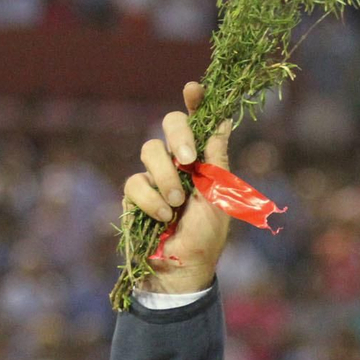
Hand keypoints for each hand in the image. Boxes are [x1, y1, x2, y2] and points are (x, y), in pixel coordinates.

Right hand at [122, 82, 233, 293]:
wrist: (182, 270)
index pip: (199, 123)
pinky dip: (150, 200)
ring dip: (165, 177)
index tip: (193, 89)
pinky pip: (135, 182)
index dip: (196, 102)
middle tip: (189, 161)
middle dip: (179, 137)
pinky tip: (162, 218)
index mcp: (204, 161)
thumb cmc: (206, 237)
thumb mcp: (219, 198)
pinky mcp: (135, 194)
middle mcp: (179, 162)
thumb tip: (224, 121)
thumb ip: (217, 161)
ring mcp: (155, 176)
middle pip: (169, 125)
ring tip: (176, 205)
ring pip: (150, 150)